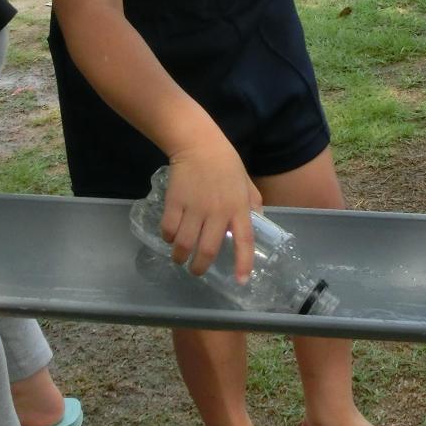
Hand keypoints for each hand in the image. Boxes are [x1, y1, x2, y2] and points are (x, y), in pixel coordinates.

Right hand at [161, 138, 260, 281]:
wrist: (198, 144)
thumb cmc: (226, 163)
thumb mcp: (246, 183)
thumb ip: (253, 204)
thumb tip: (258, 223)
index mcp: (238, 208)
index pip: (245, 241)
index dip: (243, 263)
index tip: (241, 281)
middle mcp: (217, 211)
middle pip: (207, 250)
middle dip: (200, 267)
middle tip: (196, 271)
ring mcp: (194, 207)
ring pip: (184, 244)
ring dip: (180, 257)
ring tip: (180, 258)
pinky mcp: (175, 202)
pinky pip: (168, 229)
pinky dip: (168, 238)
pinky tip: (170, 237)